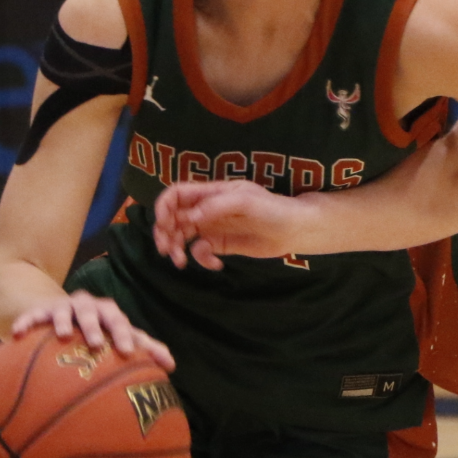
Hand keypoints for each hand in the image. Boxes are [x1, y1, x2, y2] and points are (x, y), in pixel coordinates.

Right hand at [10, 291, 174, 371]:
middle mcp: (86, 306)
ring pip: (63, 309)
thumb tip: (171, 365)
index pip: (119, 321)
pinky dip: (25, 321)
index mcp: (107, 313)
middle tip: (97, 345)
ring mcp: (62, 307)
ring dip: (63, 320)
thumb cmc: (99, 331)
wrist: (63, 313)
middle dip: (94, 326)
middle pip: (92, 311)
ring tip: (62, 335)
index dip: (125, 335)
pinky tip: (16, 333)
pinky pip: (31, 315)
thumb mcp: (118, 337)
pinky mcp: (40, 311)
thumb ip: (143, 349)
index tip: (128, 354)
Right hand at [151, 180, 308, 270]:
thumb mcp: (245, 202)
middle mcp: (207, 209)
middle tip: (167, 250)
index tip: (162, 224)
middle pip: (173, 217)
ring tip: (181, 262)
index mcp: (211, 193)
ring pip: (182, 235)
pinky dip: (202, 259)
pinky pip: (201, 251)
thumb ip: (216, 206)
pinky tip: (216, 264)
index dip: (163, 206)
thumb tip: (188, 218)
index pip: (176, 194)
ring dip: (176, 248)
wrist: (296, 230)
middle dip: (165, 233)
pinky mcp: (221, 245)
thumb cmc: (273, 209)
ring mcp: (213, 227)